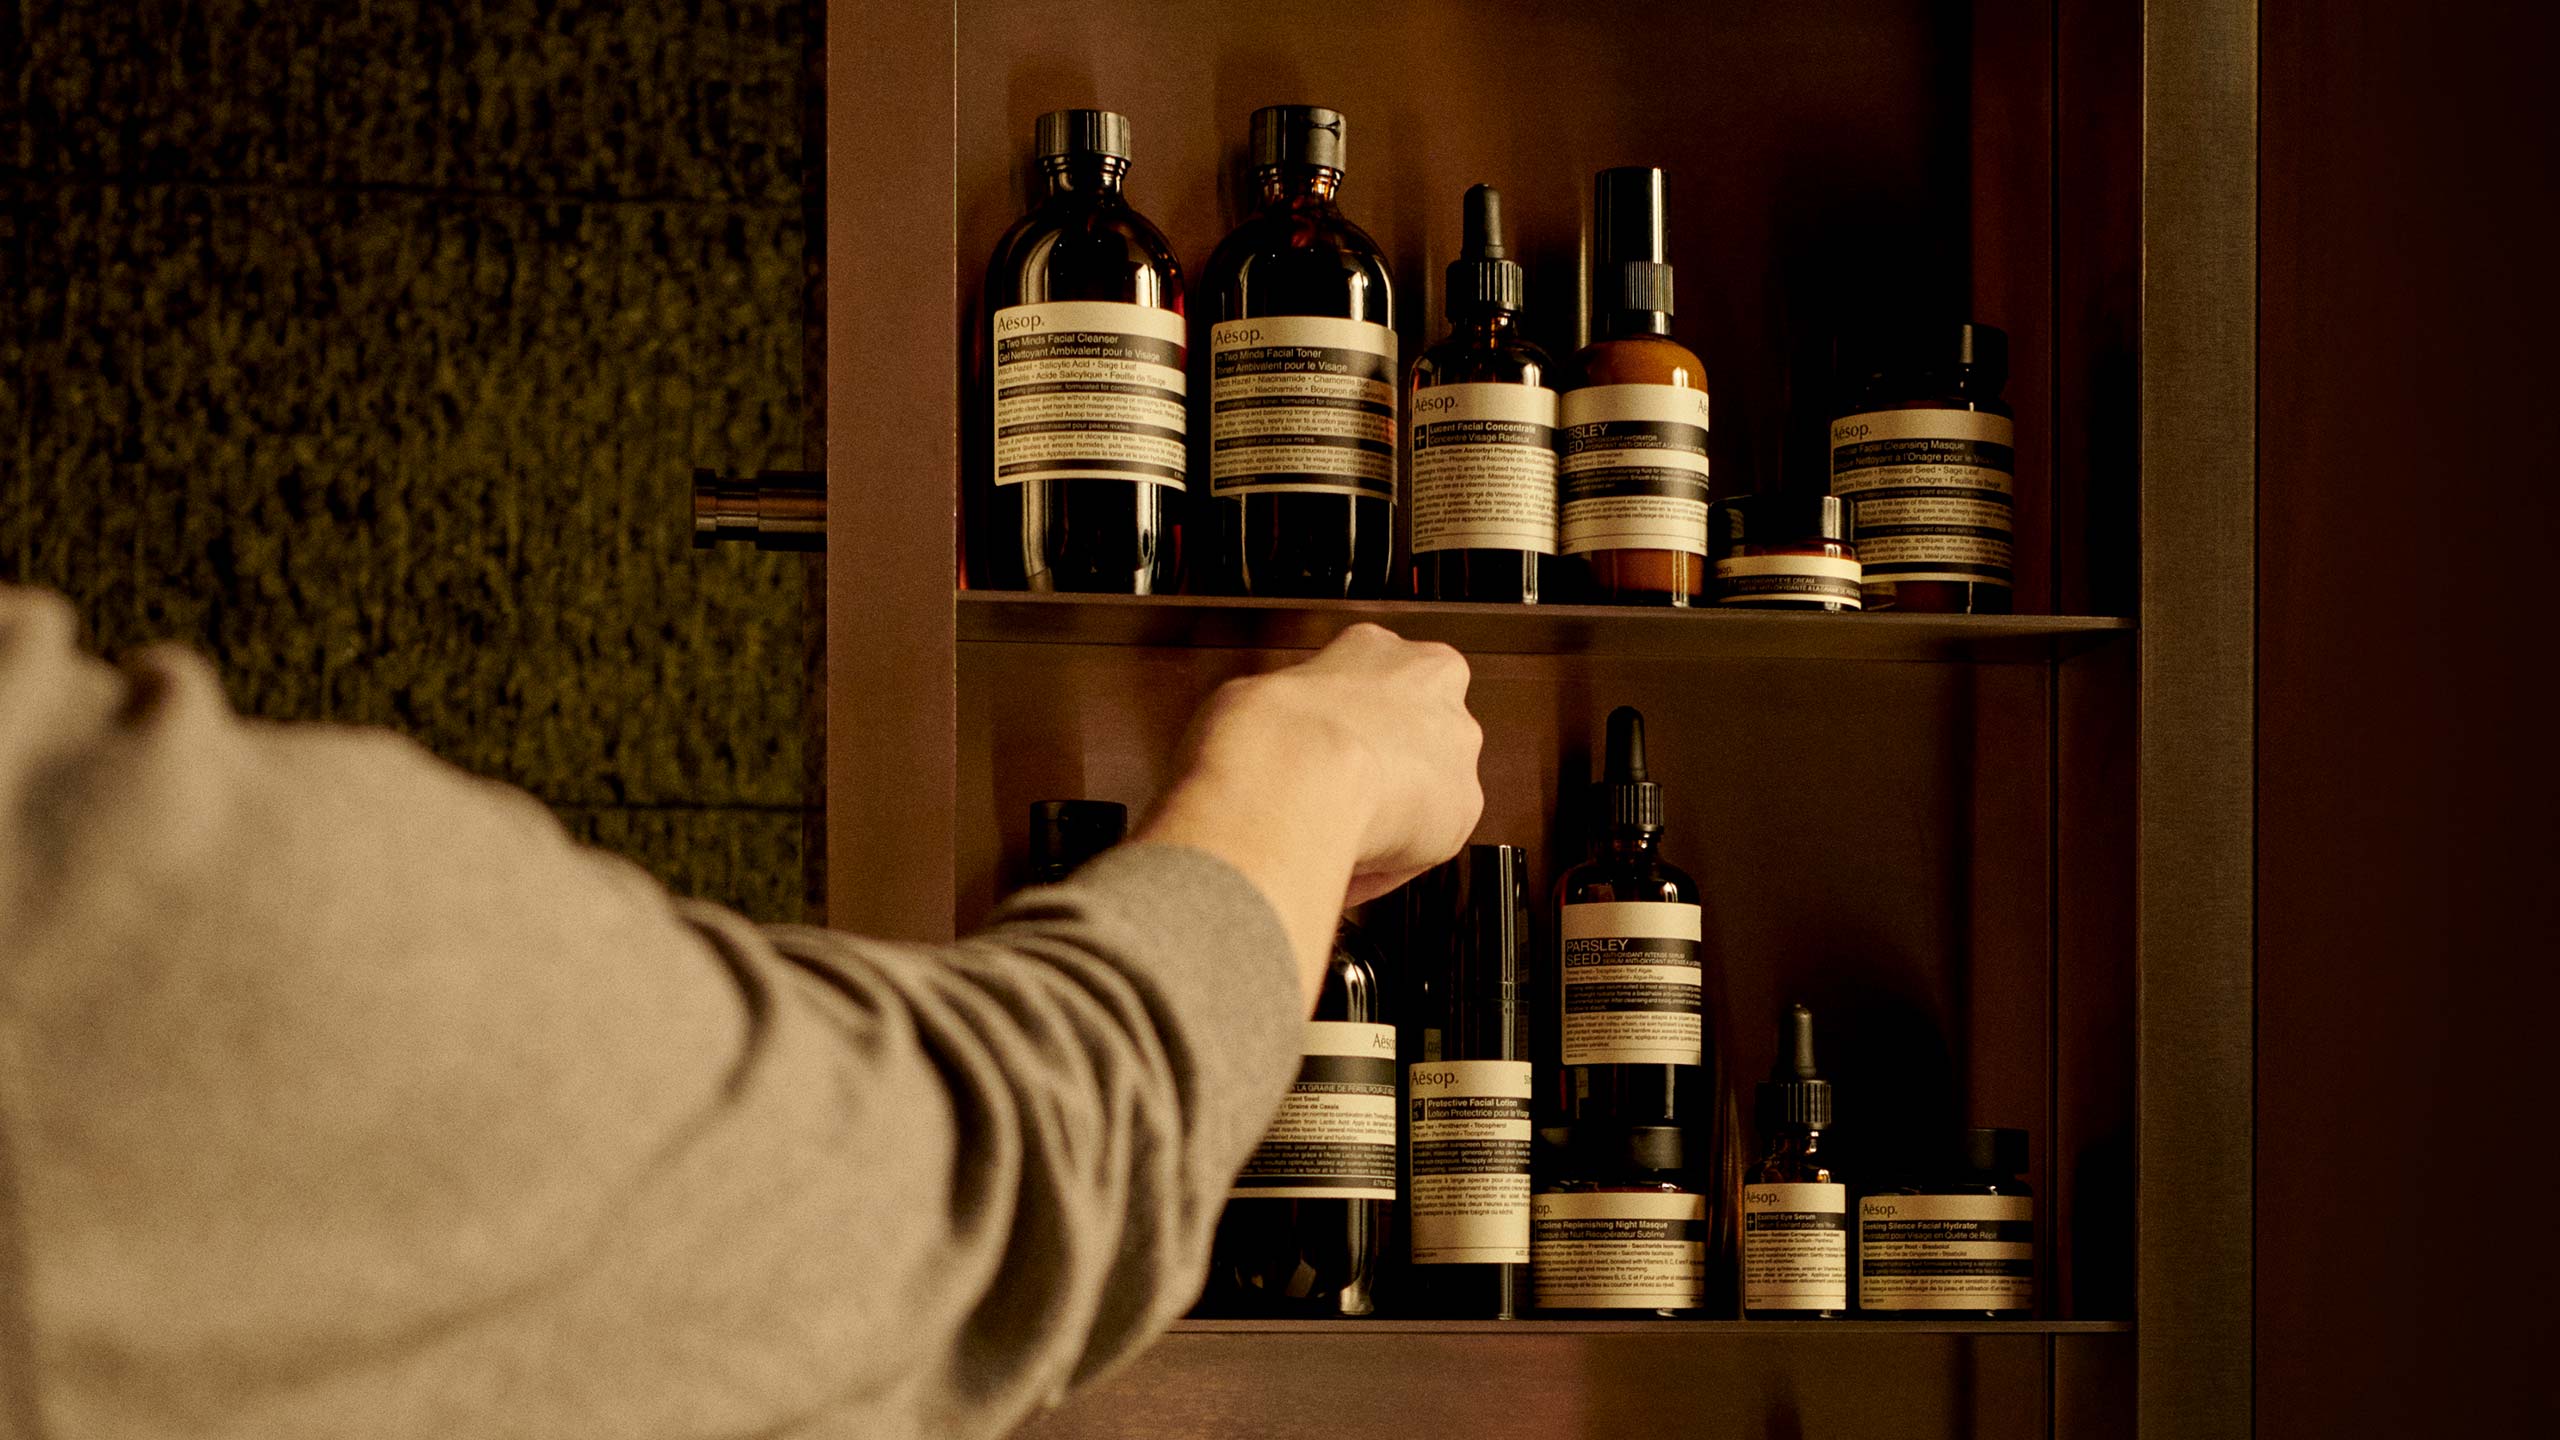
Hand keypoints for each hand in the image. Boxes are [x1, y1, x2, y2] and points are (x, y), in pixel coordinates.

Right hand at [1140, 624, 1483, 1000]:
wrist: (1294, 778)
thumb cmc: (1264, 734)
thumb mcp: (1252, 701)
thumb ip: (1284, 717)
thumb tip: (1261, 745)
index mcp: (1374, 647)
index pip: (1371, 683)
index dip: (1341, 725)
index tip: (1320, 750)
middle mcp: (1430, 688)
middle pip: (1416, 731)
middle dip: (1384, 768)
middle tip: (1336, 800)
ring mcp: (1454, 747)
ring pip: (1429, 788)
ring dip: (1392, 815)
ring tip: (1337, 841)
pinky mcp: (1465, 806)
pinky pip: (1423, 843)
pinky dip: (1389, 861)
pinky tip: (1346, 867)